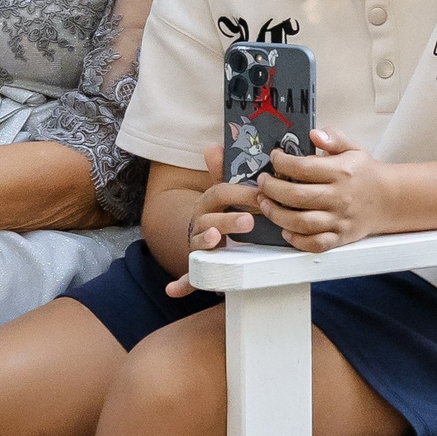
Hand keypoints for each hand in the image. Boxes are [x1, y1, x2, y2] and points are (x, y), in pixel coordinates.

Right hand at [166, 144, 260, 295]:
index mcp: (210, 203)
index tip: (261, 195)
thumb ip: (225, 171)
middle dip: (228, 220)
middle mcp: (200, 222)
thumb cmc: (224, 212)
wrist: (208, 234)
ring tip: (216, 240)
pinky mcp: (197, 265)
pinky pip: (188, 276)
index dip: (240, 194)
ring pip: (200, 243)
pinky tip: (174, 290)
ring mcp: (198, 243)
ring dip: (207, 242)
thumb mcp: (227, 192)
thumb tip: (212, 146)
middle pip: (210, 219)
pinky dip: (181, 283)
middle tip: (250, 221)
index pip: (221, 193)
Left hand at [254, 127, 394, 253]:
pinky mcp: (340, 237)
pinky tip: (285, 230)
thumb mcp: (353, 148)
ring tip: (264, 203)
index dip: (282, 162)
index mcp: (342, 172)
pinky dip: (297, 240)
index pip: (303, 168)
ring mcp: (339, 220)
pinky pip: (315, 244)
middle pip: (297, 196)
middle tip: (262, 182)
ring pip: (301, 223)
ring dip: (276, 215)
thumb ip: (334, 138)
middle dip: (271, 189)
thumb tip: (314, 134)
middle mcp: (340, 197)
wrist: (389, 199)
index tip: (274, 158)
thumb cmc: (364, 173)